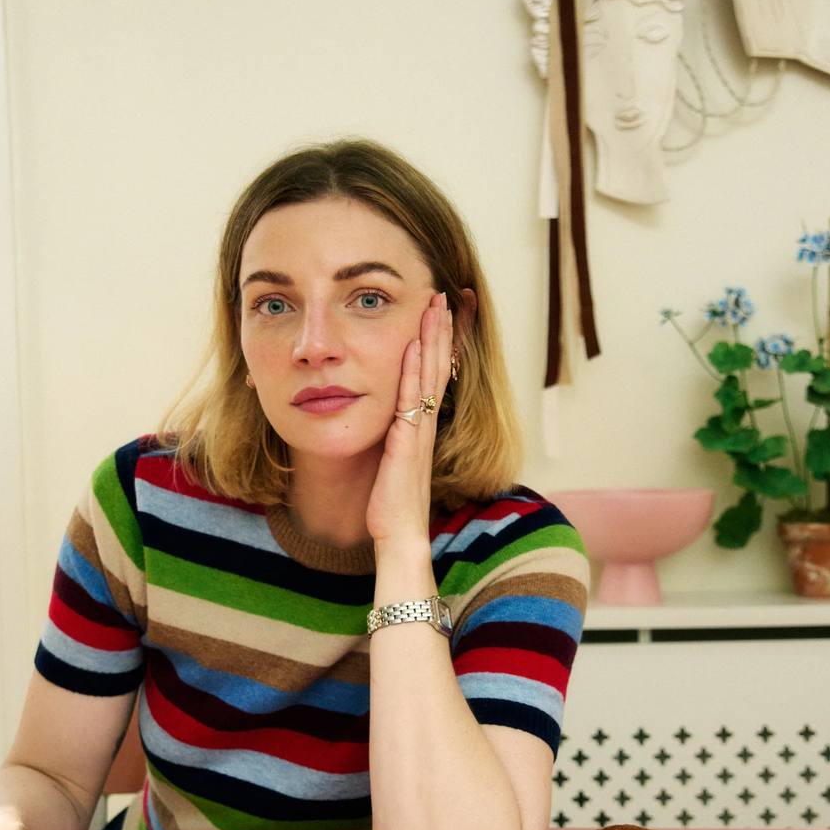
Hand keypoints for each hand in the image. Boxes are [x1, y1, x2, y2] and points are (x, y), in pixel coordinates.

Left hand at [366, 291, 451, 546]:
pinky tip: (412, 346)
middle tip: (444, 294)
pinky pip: (410, 399)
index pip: (433, 375)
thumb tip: (386, 422)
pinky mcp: (407, 442)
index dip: (438, 343)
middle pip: (438, 366)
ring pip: (428, 375)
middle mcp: (425, 423)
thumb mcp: (392, 462)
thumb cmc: (392, 504)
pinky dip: (412, 371)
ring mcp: (419, 430)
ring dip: (432, 338)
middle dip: (441, 329)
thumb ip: (392, 438)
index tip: (440, 313)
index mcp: (421, 426)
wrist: (398, 535)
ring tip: (435, 305)